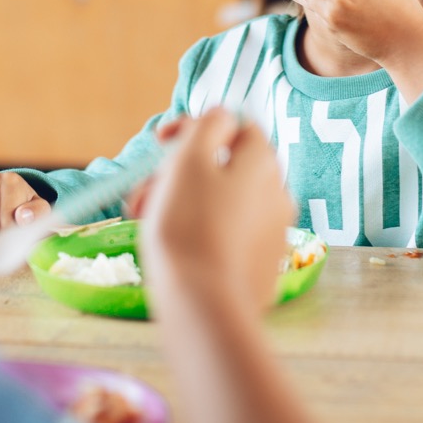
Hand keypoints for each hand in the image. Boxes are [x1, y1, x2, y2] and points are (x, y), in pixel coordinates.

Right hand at [131, 110, 293, 315]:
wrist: (203, 305)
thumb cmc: (189, 225)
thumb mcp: (190, 159)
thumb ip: (207, 125)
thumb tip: (220, 117)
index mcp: (263, 162)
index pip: (235, 126)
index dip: (195, 128)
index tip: (160, 142)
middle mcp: (277, 193)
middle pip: (222, 166)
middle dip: (178, 172)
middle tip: (145, 192)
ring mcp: (271, 233)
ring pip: (219, 202)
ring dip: (180, 202)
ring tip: (146, 222)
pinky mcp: (259, 267)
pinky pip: (225, 235)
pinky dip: (198, 232)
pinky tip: (171, 250)